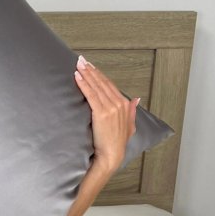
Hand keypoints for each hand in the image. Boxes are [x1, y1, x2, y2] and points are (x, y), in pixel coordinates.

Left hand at [74, 55, 138, 173]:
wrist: (112, 154)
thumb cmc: (117, 143)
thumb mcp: (130, 125)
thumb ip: (132, 111)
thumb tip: (137, 99)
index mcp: (124, 105)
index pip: (110, 85)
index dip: (99, 75)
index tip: (91, 66)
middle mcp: (118, 104)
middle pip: (102, 83)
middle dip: (91, 70)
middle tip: (81, 60)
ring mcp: (110, 108)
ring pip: (96, 86)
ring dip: (86, 74)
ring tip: (78, 65)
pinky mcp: (101, 113)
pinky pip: (91, 95)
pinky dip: (84, 84)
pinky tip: (77, 77)